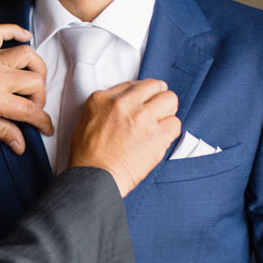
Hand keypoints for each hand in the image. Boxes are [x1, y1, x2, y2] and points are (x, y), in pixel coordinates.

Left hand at [0, 25, 52, 153]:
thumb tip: (21, 143)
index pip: (29, 110)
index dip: (43, 122)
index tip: (46, 129)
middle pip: (35, 82)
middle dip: (40, 99)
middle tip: (32, 110)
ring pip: (27, 54)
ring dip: (36, 69)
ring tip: (31, 83)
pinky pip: (1, 31)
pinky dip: (15, 31)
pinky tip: (25, 37)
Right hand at [67, 79, 182, 195]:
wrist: (94, 178)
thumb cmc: (88, 156)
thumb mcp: (86, 120)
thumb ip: (107, 106)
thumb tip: (129, 103)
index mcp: (104, 99)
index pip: (134, 85)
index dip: (142, 95)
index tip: (143, 103)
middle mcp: (124, 104)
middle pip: (156, 86)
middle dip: (157, 98)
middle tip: (155, 111)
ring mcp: (142, 118)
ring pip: (170, 100)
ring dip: (166, 113)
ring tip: (158, 125)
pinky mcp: (156, 135)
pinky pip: (175, 124)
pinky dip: (170, 131)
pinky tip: (160, 138)